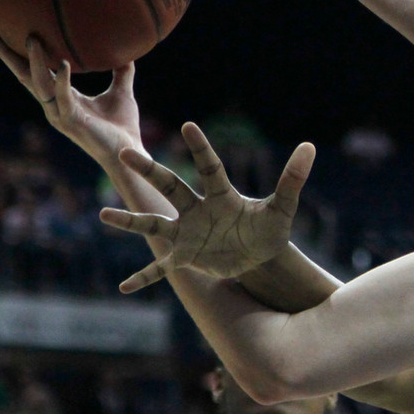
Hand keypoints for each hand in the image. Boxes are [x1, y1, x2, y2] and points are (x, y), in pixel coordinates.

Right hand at [0, 32, 143, 164]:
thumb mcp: (121, 92)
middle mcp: (55, 105)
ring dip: (37, 62)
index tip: (2, 34)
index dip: (18, 55)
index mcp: (63, 97)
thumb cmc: (121, 126)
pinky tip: (65, 64)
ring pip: (41, 84)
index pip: (35, 72)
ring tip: (32, 39)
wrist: (129, 152)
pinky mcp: (72, 122)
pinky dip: (63, 80)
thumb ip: (121, 72)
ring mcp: (60, 114)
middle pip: (25, 77)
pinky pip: (64, 98)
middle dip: (9, 57)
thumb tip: (128, 51)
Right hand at [99, 121, 315, 292]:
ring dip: (130, 220)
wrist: (261, 258)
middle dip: (149, 171)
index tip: (189, 125)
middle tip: (125, 152)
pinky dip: (144, 277)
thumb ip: (292, 179)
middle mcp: (198, 209)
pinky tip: (123, 288)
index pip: (209, 167)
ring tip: (103, 215)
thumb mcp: (283, 207)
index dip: (201, 148)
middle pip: (170, 186)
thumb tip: (310, 146)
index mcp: (222, 195)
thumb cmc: (270, 229)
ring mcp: (189, 233)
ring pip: (154, 224)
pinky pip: (161, 268)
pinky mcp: (187, 258)